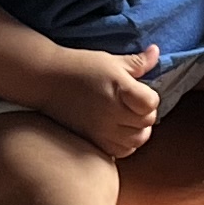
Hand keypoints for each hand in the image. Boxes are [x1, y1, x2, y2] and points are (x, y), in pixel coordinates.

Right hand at [49, 44, 165, 157]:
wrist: (47, 80)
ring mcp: (102, 129)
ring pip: (137, 140)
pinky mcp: (93, 140)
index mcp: (120, 89)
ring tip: (128, 119)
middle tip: (134, 105)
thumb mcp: (111, 61)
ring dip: (138, 131)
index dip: (150, 98)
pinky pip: (121, 152)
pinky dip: (125, 144)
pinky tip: (118, 131)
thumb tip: (155, 52)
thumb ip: (138, 62)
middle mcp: (112, 112)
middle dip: (145, 113)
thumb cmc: (80, 67)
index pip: (151, 103)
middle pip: (147, 123)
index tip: (140, 92)